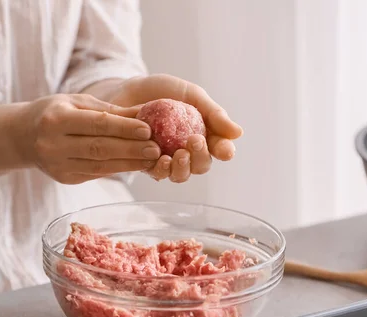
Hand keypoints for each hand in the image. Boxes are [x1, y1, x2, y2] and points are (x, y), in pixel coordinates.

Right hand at [14, 94, 159, 183]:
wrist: (22, 136)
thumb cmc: (54, 113)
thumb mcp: (77, 103)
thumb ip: (110, 110)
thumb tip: (147, 110)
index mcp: (56, 119)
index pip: (96, 124)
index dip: (123, 128)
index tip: (148, 129)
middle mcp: (54, 144)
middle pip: (99, 148)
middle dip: (131, 150)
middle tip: (156, 149)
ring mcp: (57, 165)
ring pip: (100, 166)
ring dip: (129, 163)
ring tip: (151, 160)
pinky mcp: (64, 178)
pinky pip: (96, 173)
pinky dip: (117, 169)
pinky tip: (134, 165)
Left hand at [108, 74, 242, 182]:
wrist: (128, 91)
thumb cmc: (162, 91)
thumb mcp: (191, 95)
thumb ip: (213, 113)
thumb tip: (238, 133)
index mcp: (205, 134)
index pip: (220, 149)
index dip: (224, 151)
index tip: (225, 151)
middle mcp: (189, 151)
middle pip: (201, 166)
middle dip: (201, 157)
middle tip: (194, 142)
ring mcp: (168, 159)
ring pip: (181, 175)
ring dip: (183, 168)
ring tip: (178, 154)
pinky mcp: (147, 163)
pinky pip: (158, 174)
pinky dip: (161, 170)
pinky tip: (161, 160)